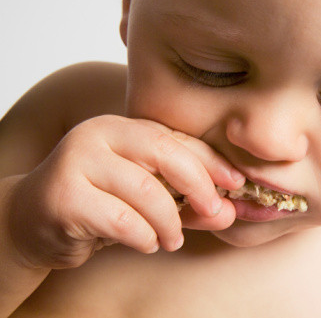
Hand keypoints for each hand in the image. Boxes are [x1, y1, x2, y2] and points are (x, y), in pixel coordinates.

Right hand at [7, 115, 244, 268]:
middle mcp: (99, 134)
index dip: (212, 161)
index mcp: (123, 127)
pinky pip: (122, 220)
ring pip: (146, 191)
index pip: (178, 138)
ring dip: (170, 223)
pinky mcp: (63, 196)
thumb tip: (228, 212)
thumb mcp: (147, 198)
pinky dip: (144, 236)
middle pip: (166, 154)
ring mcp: (77, 161)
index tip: (236, 183)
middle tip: (214, 211)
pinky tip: (146, 243)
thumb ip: (187, 202)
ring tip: (172, 239)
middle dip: (200, 186)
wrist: (33, 221)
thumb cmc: (98, 205)